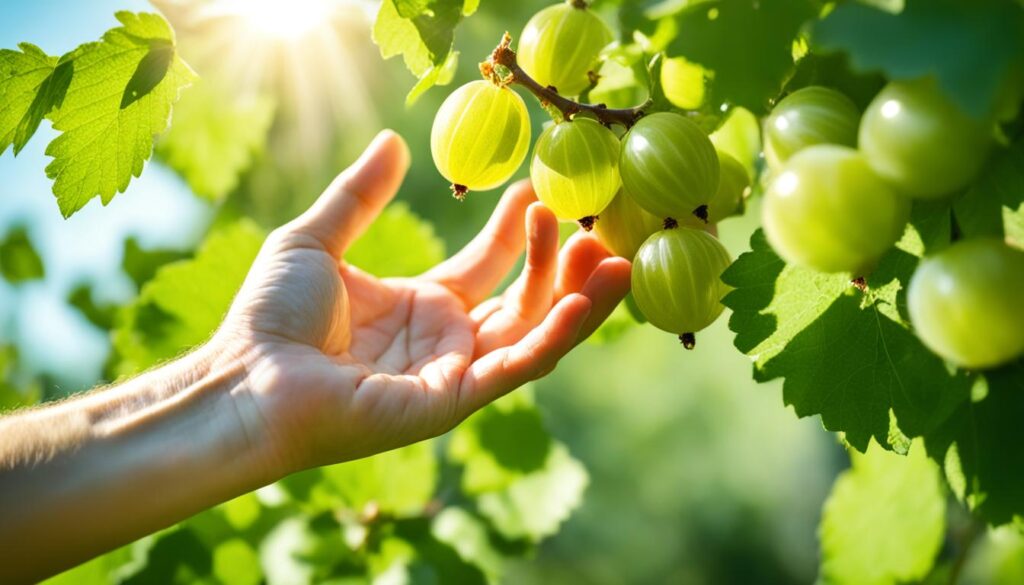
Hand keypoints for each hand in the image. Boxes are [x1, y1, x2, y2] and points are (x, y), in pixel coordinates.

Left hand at [218, 130, 630, 474]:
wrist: (245, 377)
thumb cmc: (271, 316)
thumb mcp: (316, 239)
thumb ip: (360, 195)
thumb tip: (393, 141)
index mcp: (421, 306)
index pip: (487, 264)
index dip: (517, 230)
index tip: (540, 189)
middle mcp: (447, 341)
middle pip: (524, 299)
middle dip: (562, 263)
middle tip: (591, 220)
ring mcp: (454, 373)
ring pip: (535, 332)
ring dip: (576, 296)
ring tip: (609, 252)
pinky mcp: (454, 401)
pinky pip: (518, 366)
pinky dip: (556, 336)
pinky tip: (584, 299)